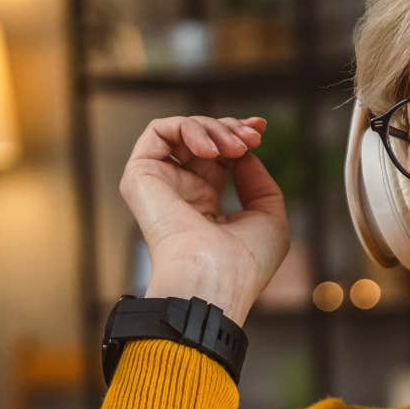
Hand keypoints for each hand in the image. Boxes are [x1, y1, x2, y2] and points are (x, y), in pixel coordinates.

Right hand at [118, 114, 288, 325]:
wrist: (212, 280)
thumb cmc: (244, 263)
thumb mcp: (269, 217)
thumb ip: (259, 182)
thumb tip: (241, 154)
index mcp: (206, 205)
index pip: (218, 156)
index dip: (237, 134)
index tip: (259, 128)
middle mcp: (180, 193)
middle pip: (201, 138)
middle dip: (229, 128)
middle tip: (251, 138)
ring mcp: (159, 184)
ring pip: (181, 131)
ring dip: (212, 128)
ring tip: (234, 147)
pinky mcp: (140, 176)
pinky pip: (158, 131)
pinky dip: (187, 127)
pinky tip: (210, 149)